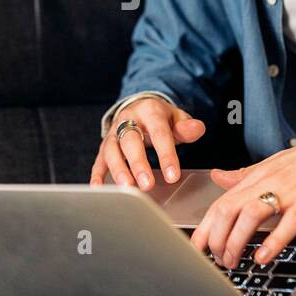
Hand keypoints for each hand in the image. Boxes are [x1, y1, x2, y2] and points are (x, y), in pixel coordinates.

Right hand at [90, 97, 205, 189]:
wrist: (140, 107)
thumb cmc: (161, 118)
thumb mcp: (177, 118)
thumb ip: (186, 126)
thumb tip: (197, 128)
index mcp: (150, 111)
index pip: (159, 133)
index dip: (166, 155)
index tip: (173, 176)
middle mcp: (128, 119)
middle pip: (130, 141)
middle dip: (138, 164)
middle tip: (147, 185)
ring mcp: (114, 132)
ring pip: (112, 150)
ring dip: (118, 170)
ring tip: (127, 188)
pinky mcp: (105, 144)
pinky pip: (99, 159)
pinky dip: (97, 174)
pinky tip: (98, 188)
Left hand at [191, 136, 295, 268]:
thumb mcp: (270, 165)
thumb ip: (243, 176)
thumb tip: (218, 177)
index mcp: (256, 178)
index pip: (221, 202)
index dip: (205, 226)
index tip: (196, 246)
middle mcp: (267, 184)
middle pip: (228, 209)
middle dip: (216, 238)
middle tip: (216, 259)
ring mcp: (288, 193)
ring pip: (251, 215)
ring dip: (236, 241)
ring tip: (233, 260)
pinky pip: (287, 223)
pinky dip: (273, 242)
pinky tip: (262, 257)